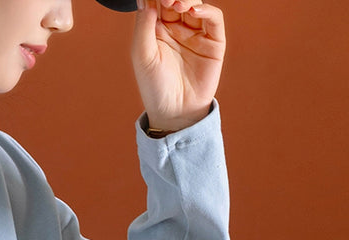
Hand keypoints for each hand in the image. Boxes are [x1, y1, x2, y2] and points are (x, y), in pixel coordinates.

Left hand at [132, 0, 225, 132]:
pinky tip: (195, 11)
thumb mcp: (142, 56)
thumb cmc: (154, 87)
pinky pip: (214, 19)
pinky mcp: (213, 42)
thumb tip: (146, 0)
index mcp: (157, 30)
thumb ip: (143, 26)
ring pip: (195, 4)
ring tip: (176, 3)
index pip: (158, 3)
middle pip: (177, 0)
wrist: (174, 112)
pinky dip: (206, 10)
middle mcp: (177, 28)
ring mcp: (196, 34)